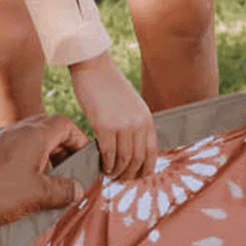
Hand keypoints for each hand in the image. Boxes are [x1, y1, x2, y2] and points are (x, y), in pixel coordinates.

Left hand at [0, 113, 87, 225]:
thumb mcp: (38, 194)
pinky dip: (24, 170)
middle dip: (63, 154)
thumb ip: (62, 191)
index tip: (84, 163)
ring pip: (30, 146)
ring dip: (43, 164)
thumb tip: (76, 190)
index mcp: (35, 134)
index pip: (66, 125)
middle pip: (49, 133)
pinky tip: (23, 194)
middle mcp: (17, 132)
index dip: (80, 142)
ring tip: (48, 190)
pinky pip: (13, 158)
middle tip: (69, 178)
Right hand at [68, 52, 157, 179]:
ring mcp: (122, 125)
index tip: (137, 177)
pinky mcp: (104, 126)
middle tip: (120, 179)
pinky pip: (108, 154)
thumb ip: (135, 124)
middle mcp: (138, 123)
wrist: (93, 66)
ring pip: (123, 160)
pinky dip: (105, 164)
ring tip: (109, 174)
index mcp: (147, 118)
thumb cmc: (108, 85)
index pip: (152, 152)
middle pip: (138, 160)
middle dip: (129, 174)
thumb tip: (132, 148)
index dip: (146, 169)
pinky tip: (101, 166)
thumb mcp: (132, 104)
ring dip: (116, 171)